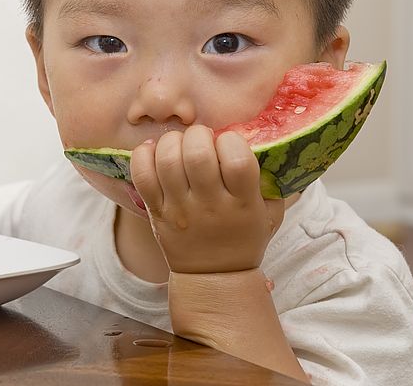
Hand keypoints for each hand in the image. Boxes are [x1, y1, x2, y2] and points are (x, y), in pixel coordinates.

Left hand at [129, 125, 283, 273]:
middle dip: (199, 135)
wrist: (215, 277)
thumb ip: (270, 180)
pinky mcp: (156, 211)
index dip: (231, 141)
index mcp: (243, 204)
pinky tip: (155, 152)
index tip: (228, 143)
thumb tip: (261, 140)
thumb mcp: (270, 212)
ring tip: (180, 145)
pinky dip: (144, 155)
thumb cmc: (245, 238)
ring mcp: (179, 209)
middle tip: (201, 140)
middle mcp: (209, 206)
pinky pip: (142, 175)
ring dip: (172, 141)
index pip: (237, 160)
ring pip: (167, 160)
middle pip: (196, 154)